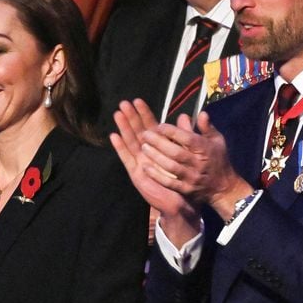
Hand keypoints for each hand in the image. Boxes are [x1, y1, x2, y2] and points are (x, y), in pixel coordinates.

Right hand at [110, 99, 200, 247]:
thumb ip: (185, 135)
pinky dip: (120, 148)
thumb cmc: (185, 179)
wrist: (182, 201)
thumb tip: (185, 116)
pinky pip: (127, 158)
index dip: (144, 113)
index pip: (150, 126)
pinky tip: (114, 136)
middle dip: (131, 117)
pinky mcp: (137, 173)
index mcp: (160, 147)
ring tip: (118, 114)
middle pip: (137, 131)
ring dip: (124, 128)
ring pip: (130, 142)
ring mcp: (140, 162)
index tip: (138, 100)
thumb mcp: (188, 154)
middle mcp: (148, 153)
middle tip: (124, 102)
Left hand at [139, 111, 253, 219]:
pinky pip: (169, 183)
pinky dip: (157, 175)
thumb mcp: (217, 141)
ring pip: (171, 167)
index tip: (160, 126)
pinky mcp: (186, 190)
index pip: (187, 139)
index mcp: (205, 149)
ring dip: (155, 157)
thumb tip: (200, 113)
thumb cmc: (218, 160)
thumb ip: (207, 127)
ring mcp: (191, 178)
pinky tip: (145, 167)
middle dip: (159, 142)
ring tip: (143, 147)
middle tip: (145, 134)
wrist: (224, 188)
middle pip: (176, 152)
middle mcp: (198, 163)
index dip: (172, 131)